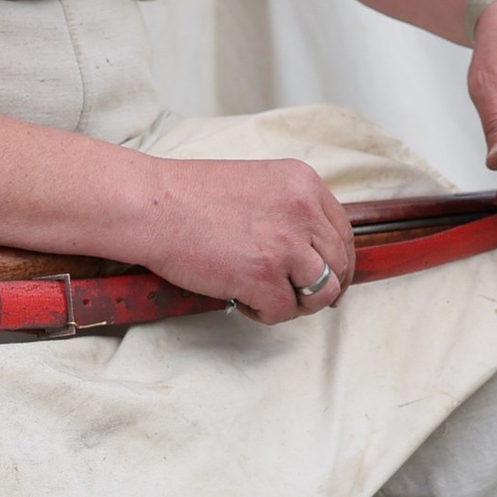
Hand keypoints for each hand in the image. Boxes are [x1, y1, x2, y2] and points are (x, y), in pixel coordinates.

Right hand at [137, 158, 355, 326]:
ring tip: (267, 297)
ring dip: (297, 303)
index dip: (339, 261)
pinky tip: (243, 300)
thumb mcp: (259, 183)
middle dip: (324, 288)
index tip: (329, 277)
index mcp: (304, 184)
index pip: (342, 231)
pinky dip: (265, 314)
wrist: (153, 205)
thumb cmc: (191, 195)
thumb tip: (310, 249)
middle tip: (302, 299)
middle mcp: (303, 212)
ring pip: (321, 293)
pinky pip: (284, 311)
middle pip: (338, 264)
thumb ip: (290, 209)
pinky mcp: (263, 277)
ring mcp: (286, 246)